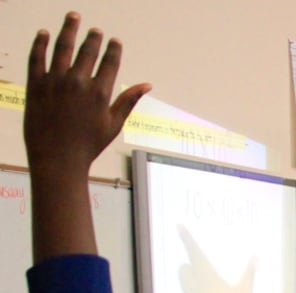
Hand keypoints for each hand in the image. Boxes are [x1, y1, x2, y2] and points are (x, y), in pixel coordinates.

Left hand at [24, 13, 150, 177]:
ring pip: (62, 47)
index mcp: (100, 93)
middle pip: (87, 51)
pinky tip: (44, 34)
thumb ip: (128, 101)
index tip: (114, 41)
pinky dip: (40, 43)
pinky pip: (37, 57)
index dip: (113, 49)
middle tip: (95, 30)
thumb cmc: (87, 145)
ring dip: (69, 29)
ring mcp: (55, 82)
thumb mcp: (113, 124)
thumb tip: (147, 85)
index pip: (110, 62)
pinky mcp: (36, 84)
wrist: (57, 159)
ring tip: (73, 18)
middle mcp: (78, 83)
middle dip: (93, 38)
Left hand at [177, 225, 256, 292]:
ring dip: (193, 284)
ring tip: (210, 289)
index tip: (179, 227)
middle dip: (188, 266)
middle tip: (198, 265)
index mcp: (207, 279)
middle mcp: (194, 290)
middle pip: (184, 270)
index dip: (186, 239)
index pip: (193, 253)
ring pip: (186, 288)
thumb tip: (255, 257)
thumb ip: (248, 275)